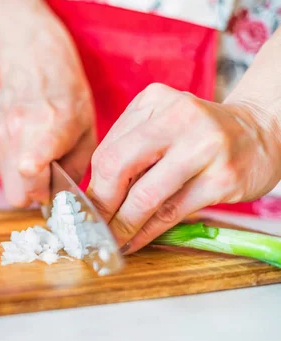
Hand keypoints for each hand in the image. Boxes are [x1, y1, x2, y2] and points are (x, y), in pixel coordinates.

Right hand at [0, 21, 95, 206]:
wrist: (33, 63)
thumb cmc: (67, 98)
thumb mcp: (87, 133)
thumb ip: (75, 172)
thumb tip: (59, 200)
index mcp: (48, 128)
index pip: (29, 165)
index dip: (35, 184)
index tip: (41, 184)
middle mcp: (16, 133)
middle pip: (18, 195)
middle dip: (34, 192)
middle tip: (48, 175)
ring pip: (9, 186)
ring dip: (23, 178)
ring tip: (36, 150)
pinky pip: (1, 170)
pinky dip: (13, 164)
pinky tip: (23, 142)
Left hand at [86, 83, 280, 252]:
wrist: (259, 132)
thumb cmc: (197, 135)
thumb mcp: (160, 126)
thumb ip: (129, 152)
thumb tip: (93, 199)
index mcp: (153, 100)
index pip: (107, 149)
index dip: (92, 186)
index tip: (82, 209)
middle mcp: (178, 117)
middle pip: (119, 167)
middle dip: (101, 205)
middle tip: (92, 227)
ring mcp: (204, 146)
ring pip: (146, 195)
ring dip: (122, 225)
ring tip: (111, 240)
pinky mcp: (222, 177)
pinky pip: (172, 212)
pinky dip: (148, 231)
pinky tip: (135, 241)